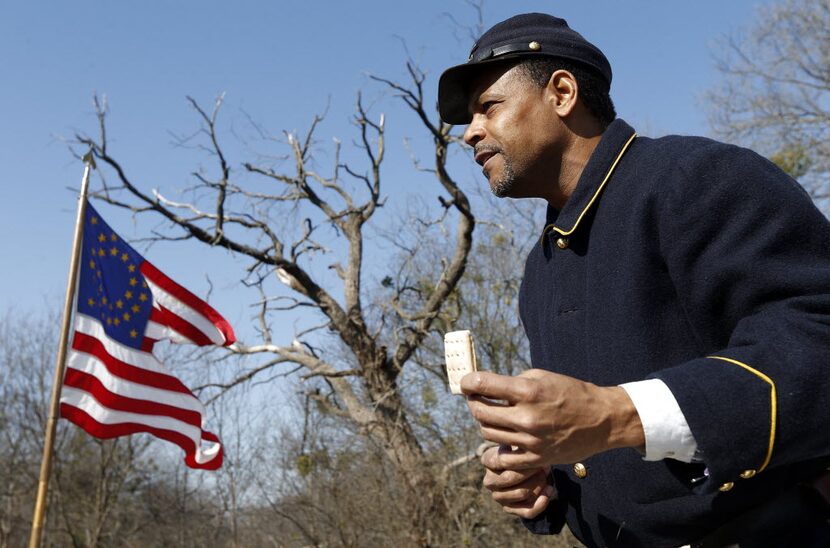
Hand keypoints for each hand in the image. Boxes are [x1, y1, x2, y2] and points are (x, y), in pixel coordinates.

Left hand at [462, 369, 643, 468]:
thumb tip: (487, 386)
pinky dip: (498, 447)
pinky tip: (503, 437)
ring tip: (494, 416)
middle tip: (477, 398)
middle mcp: (527, 416)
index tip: (466, 383)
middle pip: (480, 412)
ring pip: (488, 433)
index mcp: (528, 391)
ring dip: (486, 423)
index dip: (468, 382)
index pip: (483, 385)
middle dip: (474, 402)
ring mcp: (530, 440)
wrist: (602, 420)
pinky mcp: (536, 458)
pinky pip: (503, 457)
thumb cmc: (571, 393)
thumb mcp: (543, 377)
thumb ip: (514, 383)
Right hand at [481, 445, 555, 518]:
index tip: (533, 453)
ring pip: (520, 494)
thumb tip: (522, 445)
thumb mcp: (520, 442)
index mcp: (488, 460)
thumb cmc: (524, 450)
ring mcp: (498, 496)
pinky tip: (550, 490)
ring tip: (546, 476)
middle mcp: (489, 480)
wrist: (529, 466)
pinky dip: (541, 503)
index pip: (498, 461)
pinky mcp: (509, 508)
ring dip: (538, 485)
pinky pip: (527, 511)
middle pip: (510, 478)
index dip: (518, 458)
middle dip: (530, 472)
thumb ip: (519, 443)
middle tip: (543, 466)